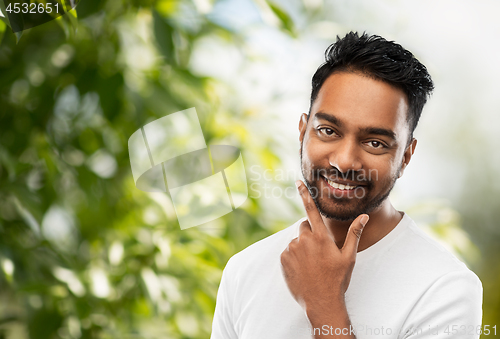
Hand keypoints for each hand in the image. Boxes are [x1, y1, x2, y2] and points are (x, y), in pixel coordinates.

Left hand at [280, 180, 368, 311]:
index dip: (305, 194)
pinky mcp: (283, 259)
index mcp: (320, 237)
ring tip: (313, 265)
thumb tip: (364, 216)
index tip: (297, 182)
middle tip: (320, 252)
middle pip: (304, 227)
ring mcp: (292, 250)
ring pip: (297, 241)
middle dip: (311, 234)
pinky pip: (288, 252)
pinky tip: (304, 270)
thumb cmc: (337, 279)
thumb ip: (354, 233)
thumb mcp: (349, 257)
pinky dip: (294, 258)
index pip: (311, 210)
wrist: (321, 302)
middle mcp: (304, 240)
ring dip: (303, 248)